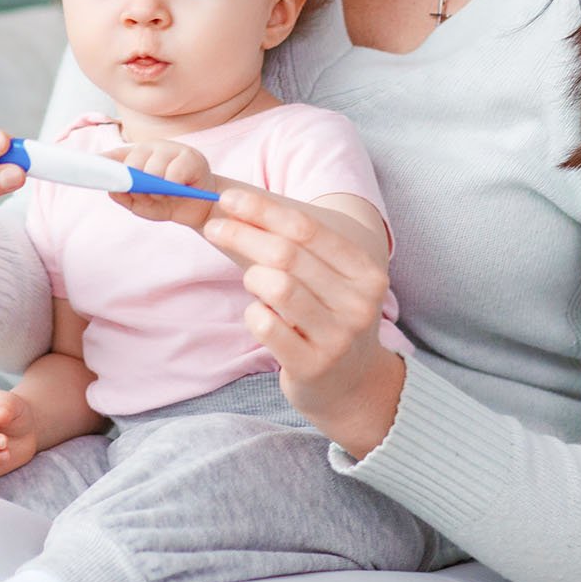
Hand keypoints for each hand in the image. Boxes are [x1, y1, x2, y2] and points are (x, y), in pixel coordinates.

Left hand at [105, 140, 216, 232]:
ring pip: (153, 168)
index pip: (113, 156)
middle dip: (136, 184)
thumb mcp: (141, 205)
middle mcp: (152, 148)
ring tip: (164, 195)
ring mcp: (172, 149)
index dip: (101, 162)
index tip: (90, 169)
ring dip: (155, 189)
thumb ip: (125, 197)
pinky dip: (171, 187)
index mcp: (136, 156)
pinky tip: (176, 191)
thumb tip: (113, 189)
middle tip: (147, 196)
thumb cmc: (168, 202)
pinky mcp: (191, 157)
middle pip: (133, 162)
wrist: (199, 208)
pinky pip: (173, 174)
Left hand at [201, 185, 406, 458]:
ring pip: (277, 287)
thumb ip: (294, 243)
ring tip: (251, 279)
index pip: (307, 228)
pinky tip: (260, 314)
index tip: (228, 198)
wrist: (351, 383)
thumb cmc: (328, 315)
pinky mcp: (313, 366)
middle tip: (214, 227)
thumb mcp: (327, 276)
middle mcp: (359, 303)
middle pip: (288, 254)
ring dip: (252, 276)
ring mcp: (338, 338)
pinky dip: (253, 313)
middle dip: (243, 235)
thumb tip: (233, 203)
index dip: (263, 209)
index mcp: (366, 271)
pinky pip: (266, 325)